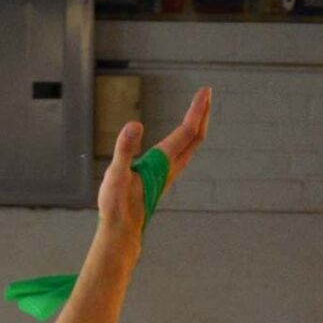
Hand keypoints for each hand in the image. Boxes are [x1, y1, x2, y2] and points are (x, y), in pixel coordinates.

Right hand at [98, 88, 211, 237]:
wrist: (122, 231)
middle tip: (207, 94)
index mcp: (162, 162)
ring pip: (192, 147)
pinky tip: (181, 139)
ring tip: (199, 112)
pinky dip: (188, 139)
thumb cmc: (117, 205)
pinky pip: (183, 154)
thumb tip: (134, 124)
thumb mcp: (115, 175)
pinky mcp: (162, 179)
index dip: (197, 110)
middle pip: (196, 137)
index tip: (205, 91)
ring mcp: (168, 174)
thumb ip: (124, 149)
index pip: (187, 131)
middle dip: (203, 114)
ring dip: (198, 127)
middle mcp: (171, 167)